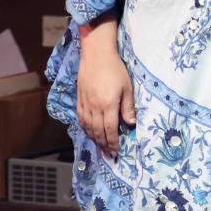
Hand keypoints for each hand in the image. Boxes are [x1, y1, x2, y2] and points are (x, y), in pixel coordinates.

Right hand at [77, 22, 134, 156]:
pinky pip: (80, 118)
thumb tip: (130, 124)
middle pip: (98, 131)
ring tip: (100, 147)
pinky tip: (89, 132)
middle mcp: (95, 107)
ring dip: (94, 139)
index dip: (113, 143)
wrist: (96, 55)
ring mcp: (85, 103)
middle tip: (108, 155)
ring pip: (88, 127)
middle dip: (103, 145)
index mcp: (108, 105)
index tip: (115, 152)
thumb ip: (128, 107)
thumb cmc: (115, 69)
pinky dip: (85, 128)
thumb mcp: (127, 87)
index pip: (111, 130)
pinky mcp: (79, 99)